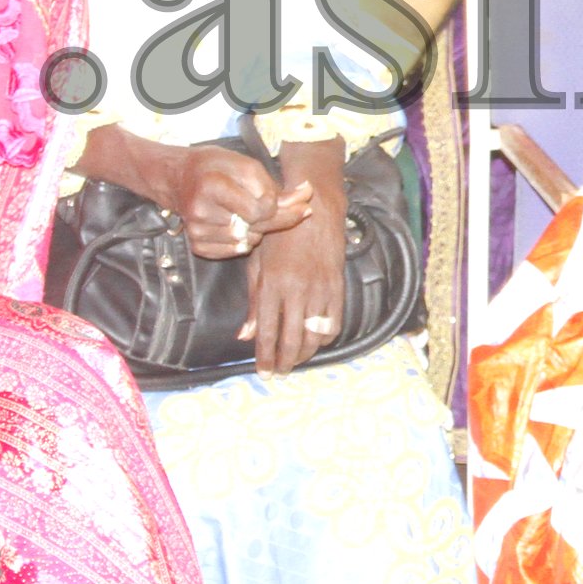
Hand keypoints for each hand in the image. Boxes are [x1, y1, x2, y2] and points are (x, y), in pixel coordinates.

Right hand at [161, 145, 313, 260]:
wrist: (178, 177)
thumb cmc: (217, 168)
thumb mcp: (245, 166)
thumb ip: (275, 186)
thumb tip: (308, 196)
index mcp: (213, 184)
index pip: (261, 209)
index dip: (273, 203)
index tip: (270, 195)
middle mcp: (201, 209)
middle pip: (256, 227)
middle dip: (271, 219)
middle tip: (272, 210)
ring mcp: (197, 230)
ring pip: (246, 241)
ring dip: (254, 231)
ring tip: (244, 214)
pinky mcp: (195, 244)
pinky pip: (233, 252)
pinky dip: (241, 242)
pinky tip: (235, 227)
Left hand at [243, 156, 348, 374]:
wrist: (315, 210)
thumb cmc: (279, 234)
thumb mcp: (257, 263)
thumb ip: (252, 302)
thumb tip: (245, 336)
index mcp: (272, 284)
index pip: (267, 331)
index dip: (265, 357)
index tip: (264, 373)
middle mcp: (296, 289)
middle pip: (292, 340)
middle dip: (285, 362)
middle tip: (280, 373)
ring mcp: (320, 289)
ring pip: (314, 336)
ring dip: (305, 354)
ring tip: (296, 360)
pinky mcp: (337, 286)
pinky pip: (334, 322)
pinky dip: (325, 338)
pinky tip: (316, 341)